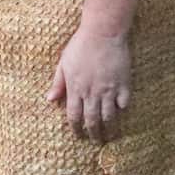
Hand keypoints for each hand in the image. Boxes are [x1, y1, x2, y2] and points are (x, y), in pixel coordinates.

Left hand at [46, 27, 130, 143]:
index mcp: (75, 88)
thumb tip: (50, 100)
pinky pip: (125, 104)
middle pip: (92, 120)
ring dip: (110, 128)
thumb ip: (58, 83)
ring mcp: (109, 90)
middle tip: (96, 141)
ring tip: (111, 135)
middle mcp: (92, 92)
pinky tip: (122, 113)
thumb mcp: (64, 63)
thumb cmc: (80, 46)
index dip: (75, 128)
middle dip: (94, 134)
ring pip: (110, 116)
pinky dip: (123, 110)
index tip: (78, 135)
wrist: (103, 33)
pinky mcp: (124, 84)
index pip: (74, 115)